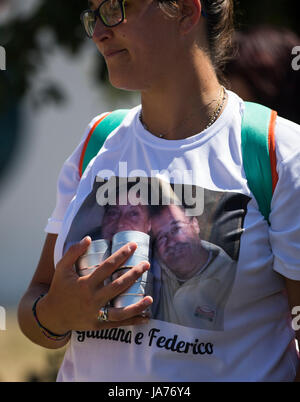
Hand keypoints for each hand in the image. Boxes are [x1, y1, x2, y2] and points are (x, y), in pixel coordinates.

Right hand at [37, 236, 152, 333]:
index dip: (121, 255)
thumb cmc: (59, 288)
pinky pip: (118, 324)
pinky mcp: (98, 325)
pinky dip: (132, 321)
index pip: (107, 267)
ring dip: (137, 305)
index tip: (133, 246)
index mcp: (84, 284)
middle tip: (146, 264)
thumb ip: (73, 252)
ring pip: (120, 311)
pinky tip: (146, 316)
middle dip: (133, 274)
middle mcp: (91, 299)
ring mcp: (95, 314)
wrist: (52, 315)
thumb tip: (88, 238)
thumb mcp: (62, 268)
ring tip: (151, 297)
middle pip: (117, 286)